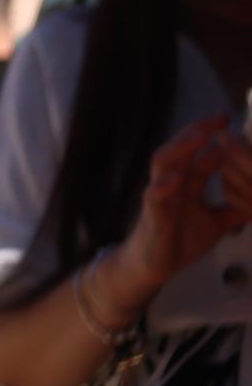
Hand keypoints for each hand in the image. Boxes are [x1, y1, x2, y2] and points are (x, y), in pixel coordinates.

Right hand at [109, 112, 250, 311]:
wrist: (153, 266)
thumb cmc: (179, 241)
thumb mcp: (214, 225)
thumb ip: (232, 211)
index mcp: (187, 185)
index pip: (199, 154)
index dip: (212, 137)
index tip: (228, 119)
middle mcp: (172, 185)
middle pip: (180, 149)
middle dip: (197, 132)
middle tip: (217, 119)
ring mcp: (160, 197)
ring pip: (164, 164)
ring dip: (180, 149)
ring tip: (198, 137)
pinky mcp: (153, 216)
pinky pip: (154, 198)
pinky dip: (163, 187)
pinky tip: (175, 179)